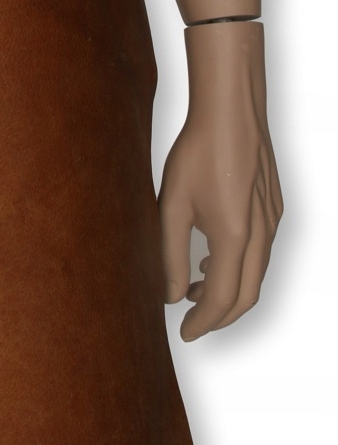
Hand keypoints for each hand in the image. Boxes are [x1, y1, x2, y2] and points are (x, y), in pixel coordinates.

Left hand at [159, 20, 282, 340]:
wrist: (231, 110)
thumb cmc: (198, 151)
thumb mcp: (172, 205)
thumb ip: (170, 255)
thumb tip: (170, 296)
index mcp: (234, 237)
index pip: (223, 301)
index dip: (204, 323)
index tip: (184, 333)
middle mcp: (261, 234)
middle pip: (247, 295)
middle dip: (220, 315)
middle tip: (191, 321)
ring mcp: (273, 221)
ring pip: (257, 274)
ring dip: (229, 289)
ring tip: (194, 286)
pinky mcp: (275, 208)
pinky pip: (262, 251)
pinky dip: (240, 266)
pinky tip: (213, 256)